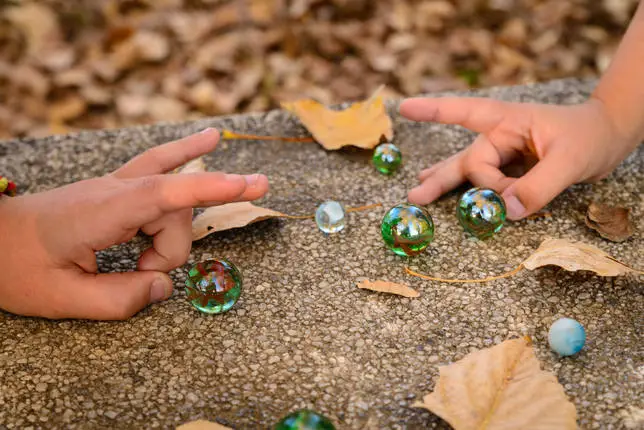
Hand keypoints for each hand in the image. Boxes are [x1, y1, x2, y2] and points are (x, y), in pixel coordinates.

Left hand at [0, 129, 268, 319]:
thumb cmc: (16, 267)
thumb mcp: (62, 299)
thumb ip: (120, 300)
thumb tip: (164, 288)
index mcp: (101, 212)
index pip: (166, 194)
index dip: (210, 188)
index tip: (249, 186)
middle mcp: (115, 190)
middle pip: (174, 213)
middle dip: (168, 254)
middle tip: (139, 276)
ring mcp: (117, 184)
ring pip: (172, 202)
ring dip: (166, 241)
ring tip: (137, 262)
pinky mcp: (119, 188)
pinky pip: (161, 167)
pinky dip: (187, 156)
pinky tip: (210, 139)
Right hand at [400, 97, 637, 218]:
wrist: (607, 138)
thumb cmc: (590, 136)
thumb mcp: (570, 161)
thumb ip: (538, 187)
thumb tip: (502, 211)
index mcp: (509, 122)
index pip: (465, 113)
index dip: (434, 111)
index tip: (405, 108)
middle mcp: (500, 137)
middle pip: (466, 161)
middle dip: (442, 180)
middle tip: (416, 197)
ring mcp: (503, 155)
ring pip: (469, 173)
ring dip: (446, 186)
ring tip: (419, 194)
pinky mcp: (510, 171)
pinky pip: (485, 185)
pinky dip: (470, 194)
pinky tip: (446, 195)